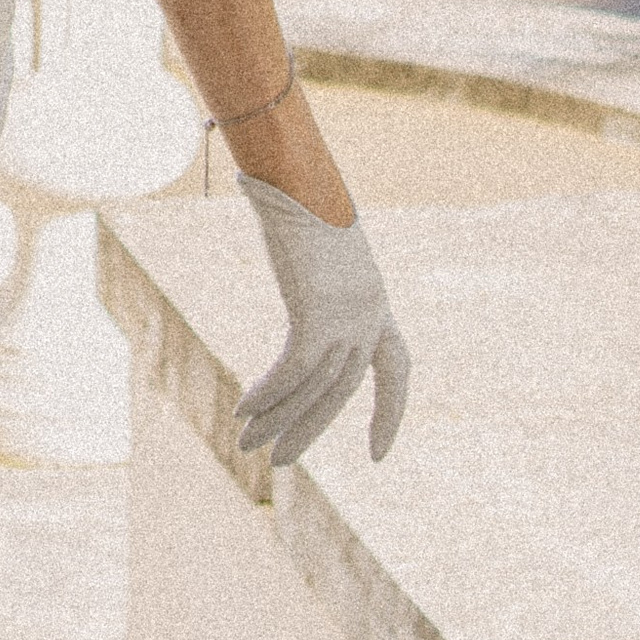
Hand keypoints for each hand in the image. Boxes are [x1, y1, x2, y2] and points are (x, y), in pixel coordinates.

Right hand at [234, 172, 409, 468]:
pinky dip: (267, 395)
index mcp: (376, 303)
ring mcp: (345, 321)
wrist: (299, 177)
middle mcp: (367, 319)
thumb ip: (307, 264)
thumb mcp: (315, 240)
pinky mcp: (315, 318)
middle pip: (341, 392)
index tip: (379, 455)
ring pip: (313, 390)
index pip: (397, 368)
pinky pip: (292, 373)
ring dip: (278, 421)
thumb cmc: (302, 194)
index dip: (391, 412)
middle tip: (280, 462)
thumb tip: (274, 228)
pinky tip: (243, 410)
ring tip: (247, 444)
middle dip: (309, 430)